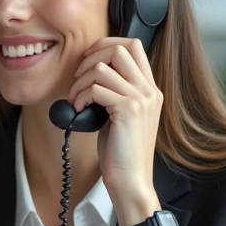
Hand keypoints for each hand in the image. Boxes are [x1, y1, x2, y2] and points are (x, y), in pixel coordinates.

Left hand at [69, 37, 161, 211]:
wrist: (131, 180)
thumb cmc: (122, 152)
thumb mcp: (121, 116)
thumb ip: (115, 93)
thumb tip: (91, 76)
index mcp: (150, 90)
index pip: (133, 46)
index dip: (106, 45)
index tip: (88, 59)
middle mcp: (149, 91)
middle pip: (120, 48)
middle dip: (91, 58)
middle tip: (78, 78)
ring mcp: (140, 100)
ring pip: (103, 68)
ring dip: (80, 81)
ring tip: (75, 99)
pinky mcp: (127, 110)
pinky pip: (97, 88)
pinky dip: (81, 96)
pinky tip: (78, 109)